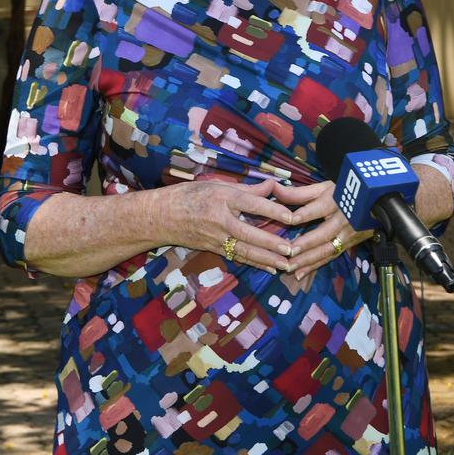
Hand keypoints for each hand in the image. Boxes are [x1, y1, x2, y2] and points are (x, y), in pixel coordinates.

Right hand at [159, 177, 295, 272]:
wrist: (162, 216)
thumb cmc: (190, 195)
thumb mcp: (216, 185)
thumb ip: (247, 189)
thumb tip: (272, 186)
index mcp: (222, 198)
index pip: (251, 204)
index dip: (272, 210)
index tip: (291, 216)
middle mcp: (219, 219)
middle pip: (249, 233)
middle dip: (271, 243)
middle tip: (291, 248)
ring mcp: (216, 237)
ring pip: (245, 250)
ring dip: (267, 259)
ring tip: (286, 264)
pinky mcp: (214, 249)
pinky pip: (237, 257)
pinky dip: (255, 263)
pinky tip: (271, 269)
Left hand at [273, 181, 372, 280]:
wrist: (374, 204)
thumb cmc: (342, 193)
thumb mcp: (323, 188)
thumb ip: (298, 193)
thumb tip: (275, 190)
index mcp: (335, 201)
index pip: (319, 208)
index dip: (306, 213)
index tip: (290, 220)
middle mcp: (343, 220)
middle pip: (325, 233)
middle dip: (307, 244)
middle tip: (289, 252)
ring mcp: (347, 235)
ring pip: (328, 249)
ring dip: (309, 260)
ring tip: (290, 267)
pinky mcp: (348, 245)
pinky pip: (330, 257)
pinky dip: (315, 266)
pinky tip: (300, 274)